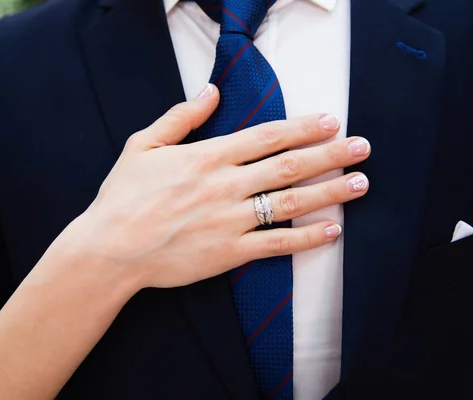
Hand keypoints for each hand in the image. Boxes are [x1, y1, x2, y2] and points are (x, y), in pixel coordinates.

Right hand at [51, 84, 369, 290]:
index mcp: (208, 156)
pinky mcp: (230, 252)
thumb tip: (211, 90)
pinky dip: (308, 239)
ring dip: (330, 192)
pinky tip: (333, 231)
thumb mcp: (143, 145)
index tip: (331, 121)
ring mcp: (231, 220)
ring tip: (360, 183)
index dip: (304, 127)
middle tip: (362, 147)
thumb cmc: (123, 197)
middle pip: (290, 166)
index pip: (267, 136)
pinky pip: (277, 245)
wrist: (109, 249)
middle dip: (331, 155)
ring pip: (292, 203)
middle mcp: (226, 185)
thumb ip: (181, 117)